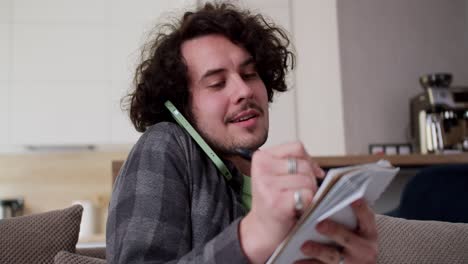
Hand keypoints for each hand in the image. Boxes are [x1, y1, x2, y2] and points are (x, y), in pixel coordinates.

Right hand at [239, 142, 324, 263]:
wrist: (262, 231)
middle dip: (309, 180)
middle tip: (296, 195)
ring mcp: (267, 185)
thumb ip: (294, 164)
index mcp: (261, 157)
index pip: (297, 147)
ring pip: (307, 180)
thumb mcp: (277, 175)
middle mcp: (262, 168)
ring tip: (296, 203)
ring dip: (309, 194)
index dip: (308, 161)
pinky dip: (308, 204)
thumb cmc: (273, 203)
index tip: (305, 175)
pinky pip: (307, 194)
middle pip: (304, 165)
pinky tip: (296, 210)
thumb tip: (319, 170)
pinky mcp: (276, 201)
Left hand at [297, 199, 377, 263]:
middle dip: (333, 230)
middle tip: (319, 224)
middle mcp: (363, 249)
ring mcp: (351, 262)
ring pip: (333, 256)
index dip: (360, 207)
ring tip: (304, 246)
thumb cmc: (354, 243)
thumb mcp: (358, 231)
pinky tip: (297, 260)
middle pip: (347, 238)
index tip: (353, 198)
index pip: (366, 217)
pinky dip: (308, 263)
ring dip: (318, 250)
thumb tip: (323, 199)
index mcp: (368, 233)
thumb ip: (346, 216)